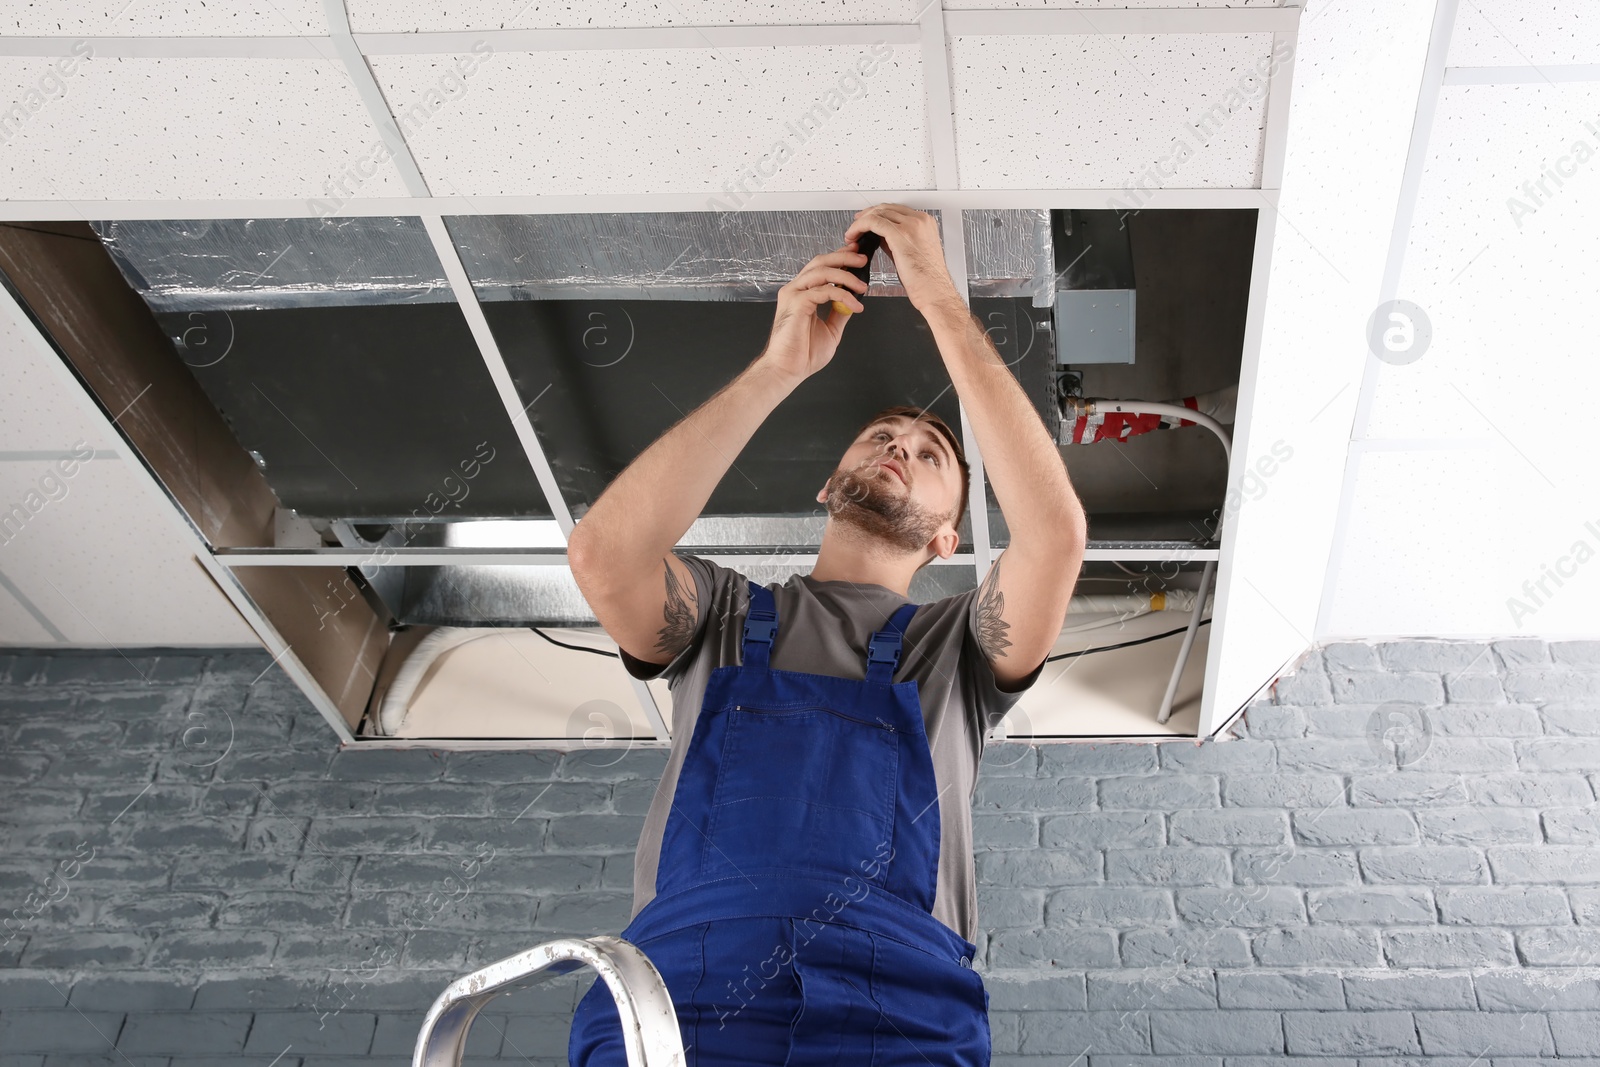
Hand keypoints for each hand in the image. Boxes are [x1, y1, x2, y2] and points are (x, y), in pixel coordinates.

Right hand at [754, 243, 866, 383]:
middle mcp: (796, 290)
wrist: (789, 369)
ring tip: (862, 286)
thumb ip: (839, 312)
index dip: (839, 257)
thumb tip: (851, 301)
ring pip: (823, 272)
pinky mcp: (796, 303)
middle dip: (844, 257)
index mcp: (802, 293)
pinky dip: (843, 295)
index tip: (856, 254)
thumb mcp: (830, 329)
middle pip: (821, 262)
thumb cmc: (803, 353)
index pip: (821, 267)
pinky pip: (824, 291)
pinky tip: (855, 306)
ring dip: (846, 276)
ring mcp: (794, 294)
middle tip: (862, 259)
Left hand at [843, 204, 962, 313]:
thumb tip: (881, 236)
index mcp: (925, 223)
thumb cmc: (926, 280)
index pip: (895, 209)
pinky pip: (873, 222)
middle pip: (886, 208)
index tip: (865, 220)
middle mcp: (919, 220)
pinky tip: (853, 236)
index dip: (877, 214)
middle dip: (867, 216)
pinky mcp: (900, 234)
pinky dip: (859, 227)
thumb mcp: (911, 253)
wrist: (934, 292)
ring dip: (861, 222)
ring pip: (878, 213)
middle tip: (855, 226)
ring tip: (852, 234)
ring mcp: (911, 225)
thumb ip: (896, 240)